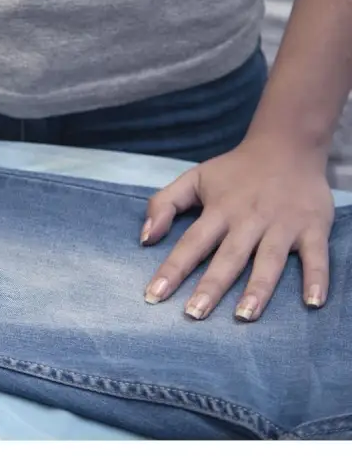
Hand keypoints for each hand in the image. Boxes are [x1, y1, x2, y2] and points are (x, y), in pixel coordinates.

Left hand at [140, 136, 333, 320]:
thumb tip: (144, 238)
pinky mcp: (313, 227)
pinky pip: (316, 256)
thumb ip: (164, 204)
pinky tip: (313, 303)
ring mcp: (282, 225)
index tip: (154, 296)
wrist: (288, 145)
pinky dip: (317, 279)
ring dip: (258, 288)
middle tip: (194, 315)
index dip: (171, 270)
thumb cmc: (235, 170)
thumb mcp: (194, 178)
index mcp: (219, 210)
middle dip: (210, 287)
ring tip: (244, 316)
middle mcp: (249, 220)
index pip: (191, 244)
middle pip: (227, 257)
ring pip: (268, 260)